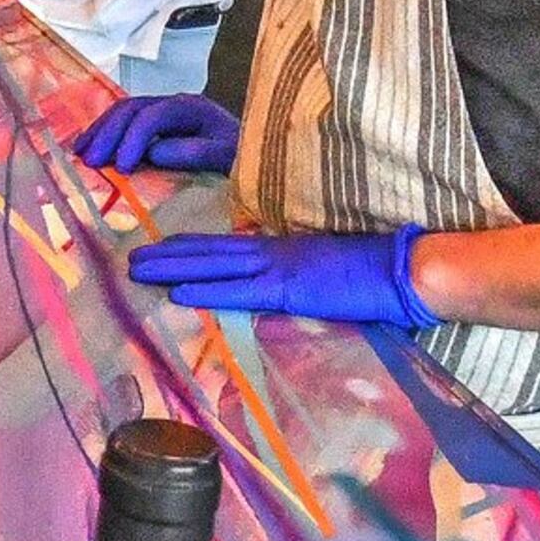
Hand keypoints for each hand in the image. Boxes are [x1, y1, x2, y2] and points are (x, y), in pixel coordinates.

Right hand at [73, 93, 240, 174]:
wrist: (255, 153)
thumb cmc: (243, 157)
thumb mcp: (228, 157)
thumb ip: (196, 153)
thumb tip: (153, 153)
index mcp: (191, 108)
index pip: (153, 116)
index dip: (133, 139)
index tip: (122, 168)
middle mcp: (173, 103)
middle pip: (131, 109)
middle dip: (108, 134)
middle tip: (91, 162)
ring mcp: (162, 110)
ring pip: (122, 112)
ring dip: (100, 133)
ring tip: (81, 155)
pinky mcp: (155, 124)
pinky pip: (123, 122)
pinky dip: (103, 134)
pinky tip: (86, 147)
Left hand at [129, 225, 436, 330]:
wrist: (408, 269)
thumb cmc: (380, 274)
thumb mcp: (330, 272)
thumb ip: (302, 276)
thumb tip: (281, 285)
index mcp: (286, 249)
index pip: (230, 248)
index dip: (194, 249)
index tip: (163, 250)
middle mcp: (276, 252)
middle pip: (212, 251)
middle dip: (170, 254)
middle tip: (131, 258)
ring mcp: (281, 268)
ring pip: (215, 265)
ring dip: (174, 267)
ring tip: (138, 269)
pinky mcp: (290, 287)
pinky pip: (239, 290)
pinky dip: (207, 289)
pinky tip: (178, 292)